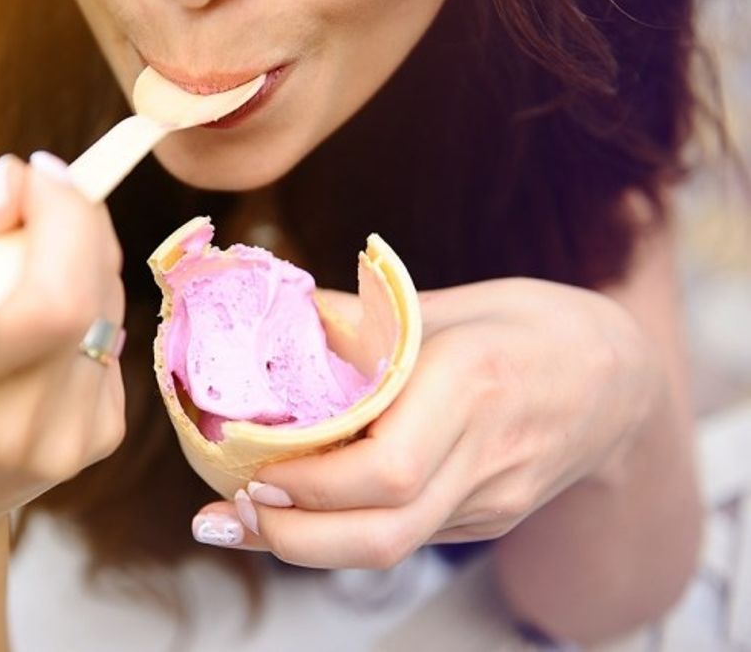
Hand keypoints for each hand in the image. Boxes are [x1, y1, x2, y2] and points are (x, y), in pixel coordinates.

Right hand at [0, 154, 125, 542]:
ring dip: (83, 267)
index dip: (65, 219)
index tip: (40, 175)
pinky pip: (112, 343)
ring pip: (109, 312)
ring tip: (28, 276)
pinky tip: (42, 333)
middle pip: (92, 300)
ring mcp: (65, 441)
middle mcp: (13, 426)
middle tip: (42, 206)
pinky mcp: (97, 440)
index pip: (51, 299)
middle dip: (78, 227)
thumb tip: (15, 184)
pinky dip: (87, 313)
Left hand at [193, 278, 659, 567]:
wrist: (621, 380)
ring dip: (309, 544)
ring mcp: (492, 498)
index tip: (250, 466)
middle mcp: (484, 454)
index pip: (385, 469)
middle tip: (230, 512)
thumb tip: (279, 320)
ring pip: (392, 548)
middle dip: (294, 537)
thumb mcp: (452, 302)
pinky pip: (408, 536)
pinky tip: (305, 508)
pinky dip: (345, 530)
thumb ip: (365, 319)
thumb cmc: (532, 325)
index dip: (309, 483)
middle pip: (383, 534)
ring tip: (246, 517)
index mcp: (473, 384)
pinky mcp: (488, 517)